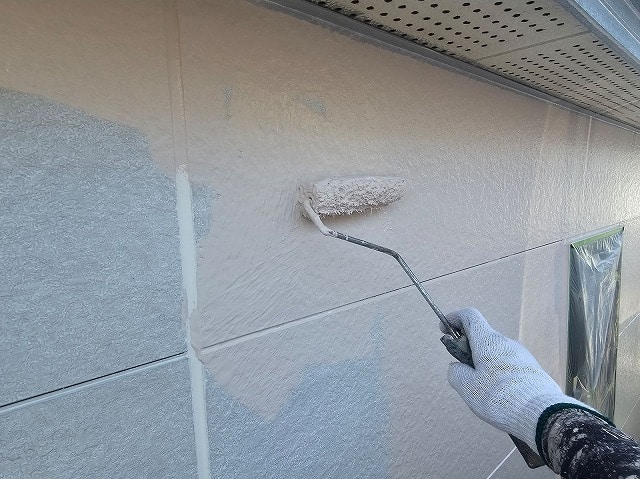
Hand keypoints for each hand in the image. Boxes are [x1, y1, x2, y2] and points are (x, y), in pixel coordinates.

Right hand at [442, 308, 587, 450]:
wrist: (542, 414)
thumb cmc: (500, 397)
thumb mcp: (468, 388)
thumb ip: (456, 373)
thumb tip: (457, 367)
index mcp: (488, 341)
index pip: (469, 316)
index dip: (454, 319)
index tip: (445, 330)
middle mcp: (506, 342)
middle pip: (482, 336)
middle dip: (468, 349)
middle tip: (463, 371)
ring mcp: (521, 355)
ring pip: (495, 352)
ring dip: (483, 362)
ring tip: (482, 389)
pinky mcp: (531, 368)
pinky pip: (508, 364)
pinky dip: (497, 372)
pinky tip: (500, 394)